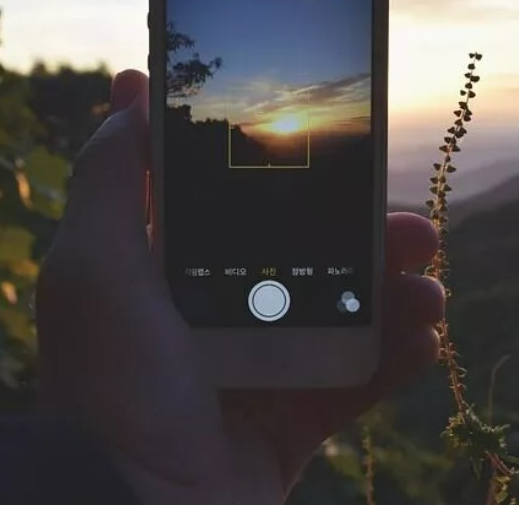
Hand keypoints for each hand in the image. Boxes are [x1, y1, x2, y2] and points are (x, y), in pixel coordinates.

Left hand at [35, 69, 443, 504]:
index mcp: (167, 273)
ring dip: (396, 293)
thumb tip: (131, 95)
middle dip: (362, 232)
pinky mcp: (289, 423)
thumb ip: (109, 178)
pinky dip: (397, 358)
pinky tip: (424, 339)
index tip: (330, 135)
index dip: (276, 167)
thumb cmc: (110, 388)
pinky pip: (356, 381)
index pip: (227, 201)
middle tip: (409, 223)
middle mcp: (212, 314)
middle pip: (304, 253)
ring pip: (341, 312)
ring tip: (427, 287)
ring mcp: (255, 369)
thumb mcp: (91, 268)